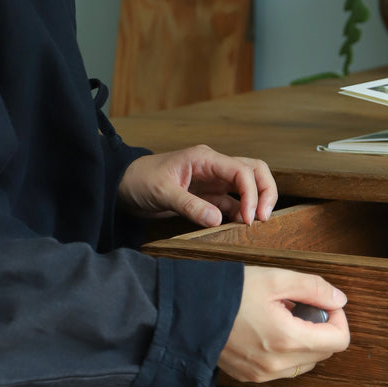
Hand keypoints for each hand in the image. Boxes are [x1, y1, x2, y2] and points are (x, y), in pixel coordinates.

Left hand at [118, 146, 277, 227]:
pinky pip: (232, 202)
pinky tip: (237, 228)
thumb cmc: (139, 181)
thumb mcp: (162, 192)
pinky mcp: (208, 197)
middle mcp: (214, 167)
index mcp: (205, 159)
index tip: (249, 217)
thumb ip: (189, 206)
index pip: (242, 170)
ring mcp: (213, 182)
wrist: (122, 186)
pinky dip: (239, 214)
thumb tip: (217, 220)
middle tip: (263, 218)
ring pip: (247, 186)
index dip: (252, 193)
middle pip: (254, 171)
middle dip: (265, 192)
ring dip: (255, 203)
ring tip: (252, 226)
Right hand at [219, 267, 349, 382]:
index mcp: (287, 340)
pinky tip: (268, 331)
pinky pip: (283, 369)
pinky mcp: (250, 376)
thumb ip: (314, 288)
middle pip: (324, 352)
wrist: (188, 310)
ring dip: (305, 342)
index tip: (322, 302)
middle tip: (298, 305)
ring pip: (305, 363)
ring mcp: (263, 374)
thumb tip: (339, 300)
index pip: (339, 341)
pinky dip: (286, 352)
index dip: (338, 318)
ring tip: (282, 318)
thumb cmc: (230, 292)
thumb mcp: (276, 279)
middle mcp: (277, 364)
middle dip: (321, 328)